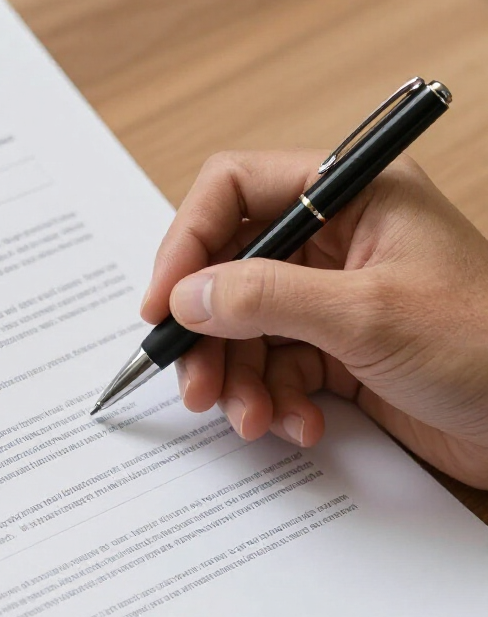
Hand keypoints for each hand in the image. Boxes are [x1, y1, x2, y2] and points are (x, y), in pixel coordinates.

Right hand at [141, 150, 487, 488]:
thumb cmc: (487, 346)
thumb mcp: (367, 314)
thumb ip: (267, 297)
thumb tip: (186, 296)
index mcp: (352, 195)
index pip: (234, 191)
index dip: (187, 243)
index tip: (162, 304)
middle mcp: (336, 239)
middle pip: (229, 270)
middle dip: (209, 333)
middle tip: (197, 385)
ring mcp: (332, 296)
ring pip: (244, 327)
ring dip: (239, 379)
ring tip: (253, 418)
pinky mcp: (335, 348)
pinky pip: (274, 368)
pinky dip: (274, 401)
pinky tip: (299, 424)